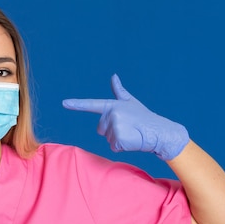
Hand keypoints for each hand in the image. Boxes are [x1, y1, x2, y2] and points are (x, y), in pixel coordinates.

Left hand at [62, 74, 188, 160]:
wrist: (160, 131)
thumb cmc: (144, 118)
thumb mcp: (130, 102)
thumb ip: (119, 91)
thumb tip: (114, 76)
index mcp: (112, 105)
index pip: (91, 104)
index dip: (77, 104)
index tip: (64, 103)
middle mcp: (112, 114)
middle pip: (101, 129)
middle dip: (112, 131)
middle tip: (128, 128)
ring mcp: (115, 126)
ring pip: (108, 139)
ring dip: (119, 139)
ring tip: (132, 133)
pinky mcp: (118, 138)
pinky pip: (114, 147)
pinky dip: (122, 146)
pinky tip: (133, 140)